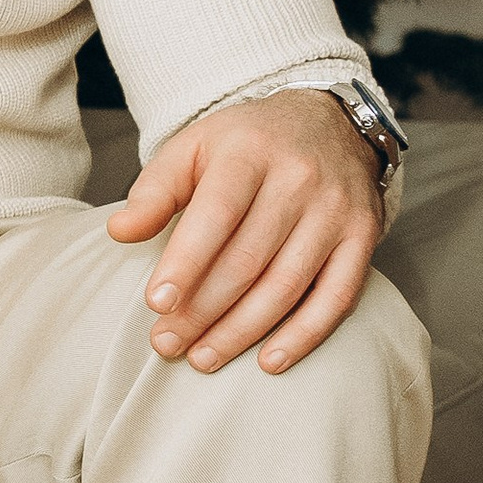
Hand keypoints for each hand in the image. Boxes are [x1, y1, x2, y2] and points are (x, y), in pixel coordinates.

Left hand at [106, 87, 383, 375]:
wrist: (327, 122)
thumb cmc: (246, 144)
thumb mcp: (194, 146)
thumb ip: (155, 190)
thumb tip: (120, 230)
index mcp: (249, 152)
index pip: (216, 214)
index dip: (186, 263)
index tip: (156, 303)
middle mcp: (298, 179)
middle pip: (247, 259)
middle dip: (203, 310)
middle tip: (166, 343)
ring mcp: (335, 211)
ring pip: (287, 285)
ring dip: (242, 331)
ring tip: (202, 357)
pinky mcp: (363, 237)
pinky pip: (337, 296)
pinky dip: (304, 335)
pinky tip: (269, 361)